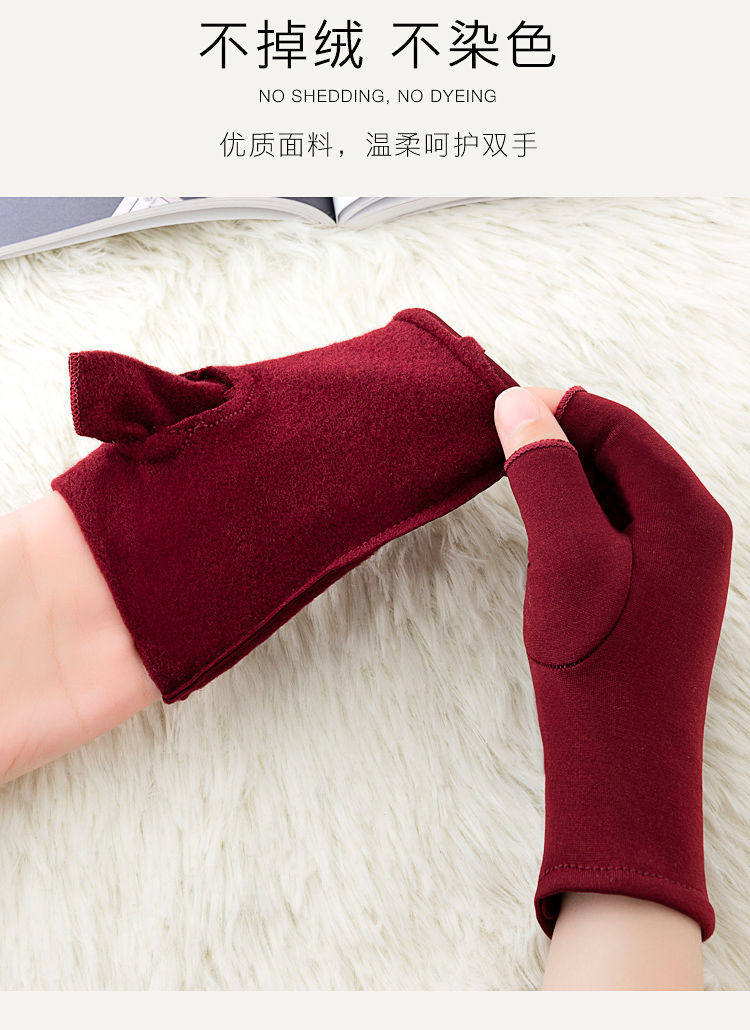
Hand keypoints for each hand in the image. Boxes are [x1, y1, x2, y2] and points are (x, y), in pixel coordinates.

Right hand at [493, 386, 731, 942]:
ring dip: (564, 475)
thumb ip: (546, 471)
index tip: (499, 409)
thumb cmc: (596, 666)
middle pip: (623, 451)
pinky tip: (540, 526)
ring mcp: (678, 562)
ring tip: (511, 480)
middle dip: (561, 438)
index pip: (621, 425)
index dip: (559, 407)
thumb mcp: (565, 556)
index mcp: (688, 512)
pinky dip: (574, 512)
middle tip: (497, 443)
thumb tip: (521, 403)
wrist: (620, 768)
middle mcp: (694, 529)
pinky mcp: (655, 589)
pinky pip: (614, 526)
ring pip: (615, 488)